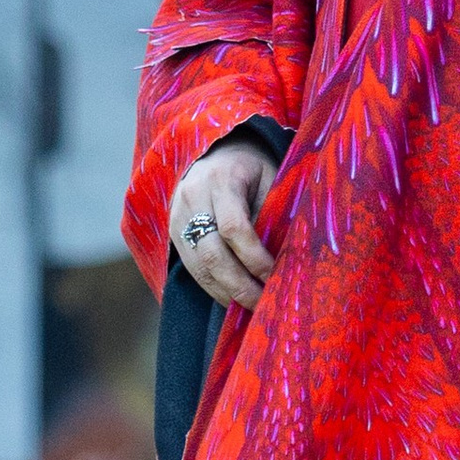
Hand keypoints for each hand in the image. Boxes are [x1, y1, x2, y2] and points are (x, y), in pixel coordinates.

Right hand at [171, 138, 278, 307]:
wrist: (215, 151)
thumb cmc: (253, 167)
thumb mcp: (269, 178)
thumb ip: (272, 214)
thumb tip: (285, 261)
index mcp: (221, 179)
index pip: (234, 227)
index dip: (255, 258)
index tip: (275, 277)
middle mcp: (192, 197)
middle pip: (212, 253)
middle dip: (240, 285)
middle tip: (264, 304)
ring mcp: (177, 216)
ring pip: (199, 266)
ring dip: (227, 293)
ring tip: (252, 308)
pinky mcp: (173, 232)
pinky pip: (193, 268)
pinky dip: (215, 287)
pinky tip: (234, 299)